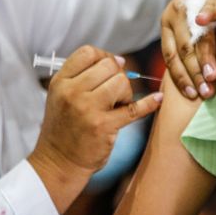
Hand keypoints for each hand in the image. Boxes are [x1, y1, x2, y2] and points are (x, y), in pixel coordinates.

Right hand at [28, 45, 162, 212]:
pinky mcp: (104, 126)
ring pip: (121, 82)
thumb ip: (82, 75)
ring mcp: (88, 109)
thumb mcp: (61, 95)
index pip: (88, 53)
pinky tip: (157, 99)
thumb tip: (119, 61)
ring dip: (125, 92)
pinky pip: (134, 108)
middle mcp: (72, 92)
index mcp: (61, 81)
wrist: (58, 161)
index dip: (104, 56)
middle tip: (114, 92)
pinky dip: (149, 103)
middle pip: (108, 65)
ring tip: (117, 105)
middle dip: (117, 75)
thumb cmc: (64, 126)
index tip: (110, 66)